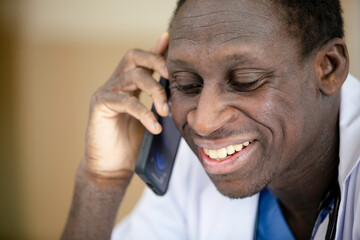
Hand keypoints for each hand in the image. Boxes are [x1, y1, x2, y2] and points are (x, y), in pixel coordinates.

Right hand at [83, 33, 168, 178]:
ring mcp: (106, 93)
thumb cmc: (133, 146)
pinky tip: (154, 126)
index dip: (157, 48)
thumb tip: (178, 94)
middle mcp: (116, 84)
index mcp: (129, 85)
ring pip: (133, 76)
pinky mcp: (100, 106)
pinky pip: (126, 101)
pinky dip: (144, 112)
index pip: (143, 60)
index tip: (171, 39)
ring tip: (165, 111)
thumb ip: (160, 104)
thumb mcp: (152, 120)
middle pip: (134, 56)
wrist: (112, 169)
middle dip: (156, 61)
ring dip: (155, 91)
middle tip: (172, 77)